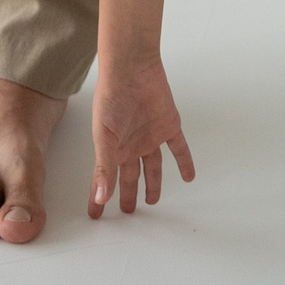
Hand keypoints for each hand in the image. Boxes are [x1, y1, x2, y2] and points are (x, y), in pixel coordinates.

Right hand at [89, 54, 195, 218]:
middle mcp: (131, 145)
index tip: (95, 216)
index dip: (98, 199)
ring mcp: (150, 136)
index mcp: (112, 149)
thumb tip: (101, 198)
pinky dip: (185, 162)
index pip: (103, 180)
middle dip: (128, 194)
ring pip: (153, 166)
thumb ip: (104, 168)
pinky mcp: (168, 126)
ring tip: (152, 201)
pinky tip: (190, 176)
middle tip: (127, 213)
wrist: (132, 69)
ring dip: (154, 183)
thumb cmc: (111, 98)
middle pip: (130, 176)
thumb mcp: (104, 137)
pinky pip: (179, 149)